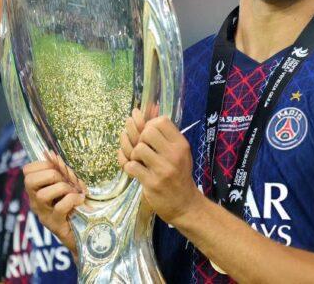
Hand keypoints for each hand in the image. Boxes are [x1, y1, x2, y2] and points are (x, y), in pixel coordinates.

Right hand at [23, 154, 85, 255]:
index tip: (60, 169)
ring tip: (74, 192)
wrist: (83, 235)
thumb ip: (60, 171)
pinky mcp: (55, 224)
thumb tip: (51, 153)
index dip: (44, 164)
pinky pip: (60, 207)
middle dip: (52, 174)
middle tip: (67, 181)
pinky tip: (80, 199)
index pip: (27, 170)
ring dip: (63, 188)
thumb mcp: (66, 185)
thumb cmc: (75, 205)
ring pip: (43, 194)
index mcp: (36, 189)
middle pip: (30, 180)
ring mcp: (44, 214)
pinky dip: (72, 200)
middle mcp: (36, 202)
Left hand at [118, 110, 202, 224]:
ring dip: (134, 155)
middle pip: (147, 132)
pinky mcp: (152, 183)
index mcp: (181, 144)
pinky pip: (132, 166)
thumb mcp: (179, 153)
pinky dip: (129, 167)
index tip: (149, 136)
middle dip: (140, 139)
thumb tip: (150, 108)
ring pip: (138, 149)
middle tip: (142, 149)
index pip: (161, 121)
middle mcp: (174, 155)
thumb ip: (166, 135)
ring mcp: (163, 169)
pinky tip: (135, 171)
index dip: (150, 125)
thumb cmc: (179, 175)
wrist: (185, 204)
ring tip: (139, 162)